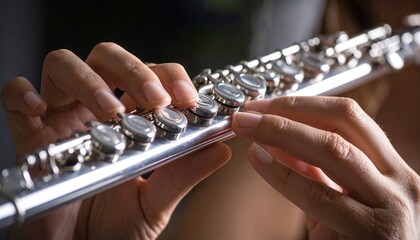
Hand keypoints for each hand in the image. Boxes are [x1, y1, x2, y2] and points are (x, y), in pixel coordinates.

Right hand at [1, 42, 230, 239]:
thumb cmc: (114, 228)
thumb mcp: (155, 203)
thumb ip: (182, 175)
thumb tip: (220, 150)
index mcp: (129, 120)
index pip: (149, 76)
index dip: (169, 76)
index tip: (187, 97)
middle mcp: (95, 110)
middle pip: (108, 58)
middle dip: (133, 70)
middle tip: (154, 99)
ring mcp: (60, 118)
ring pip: (64, 65)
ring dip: (88, 81)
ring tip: (108, 112)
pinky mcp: (27, 134)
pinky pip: (15, 96)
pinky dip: (23, 93)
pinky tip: (41, 111)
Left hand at [232, 96, 418, 238]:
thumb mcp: (339, 200)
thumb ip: (312, 169)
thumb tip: (273, 138)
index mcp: (392, 168)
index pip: (348, 117)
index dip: (302, 104)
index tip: (265, 105)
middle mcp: (399, 181)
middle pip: (343, 122)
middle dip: (290, 111)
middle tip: (251, 111)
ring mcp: (390, 206)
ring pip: (332, 150)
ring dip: (281, 132)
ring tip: (247, 128)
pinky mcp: (372, 234)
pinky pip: (318, 195)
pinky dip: (282, 173)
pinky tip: (258, 159)